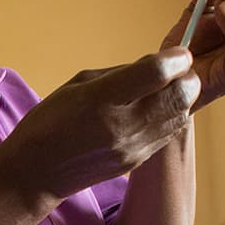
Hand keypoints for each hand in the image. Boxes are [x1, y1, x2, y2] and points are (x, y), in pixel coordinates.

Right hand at [0, 49, 197, 206]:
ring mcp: (132, 148)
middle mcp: (121, 126)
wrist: (37, 172)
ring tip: (164, 91)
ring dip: (180, 98)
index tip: (179, 53)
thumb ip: (120, 73)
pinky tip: (154, 111)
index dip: (176, 58)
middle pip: (179, 95)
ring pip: (181, 115)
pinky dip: (170, 117)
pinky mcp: (137, 161)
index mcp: (101, 100)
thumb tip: (156, 65)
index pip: (156, 73)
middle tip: (177, 71)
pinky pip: (168, 133)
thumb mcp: (78, 84)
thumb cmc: (50, 122)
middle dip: (186, 78)